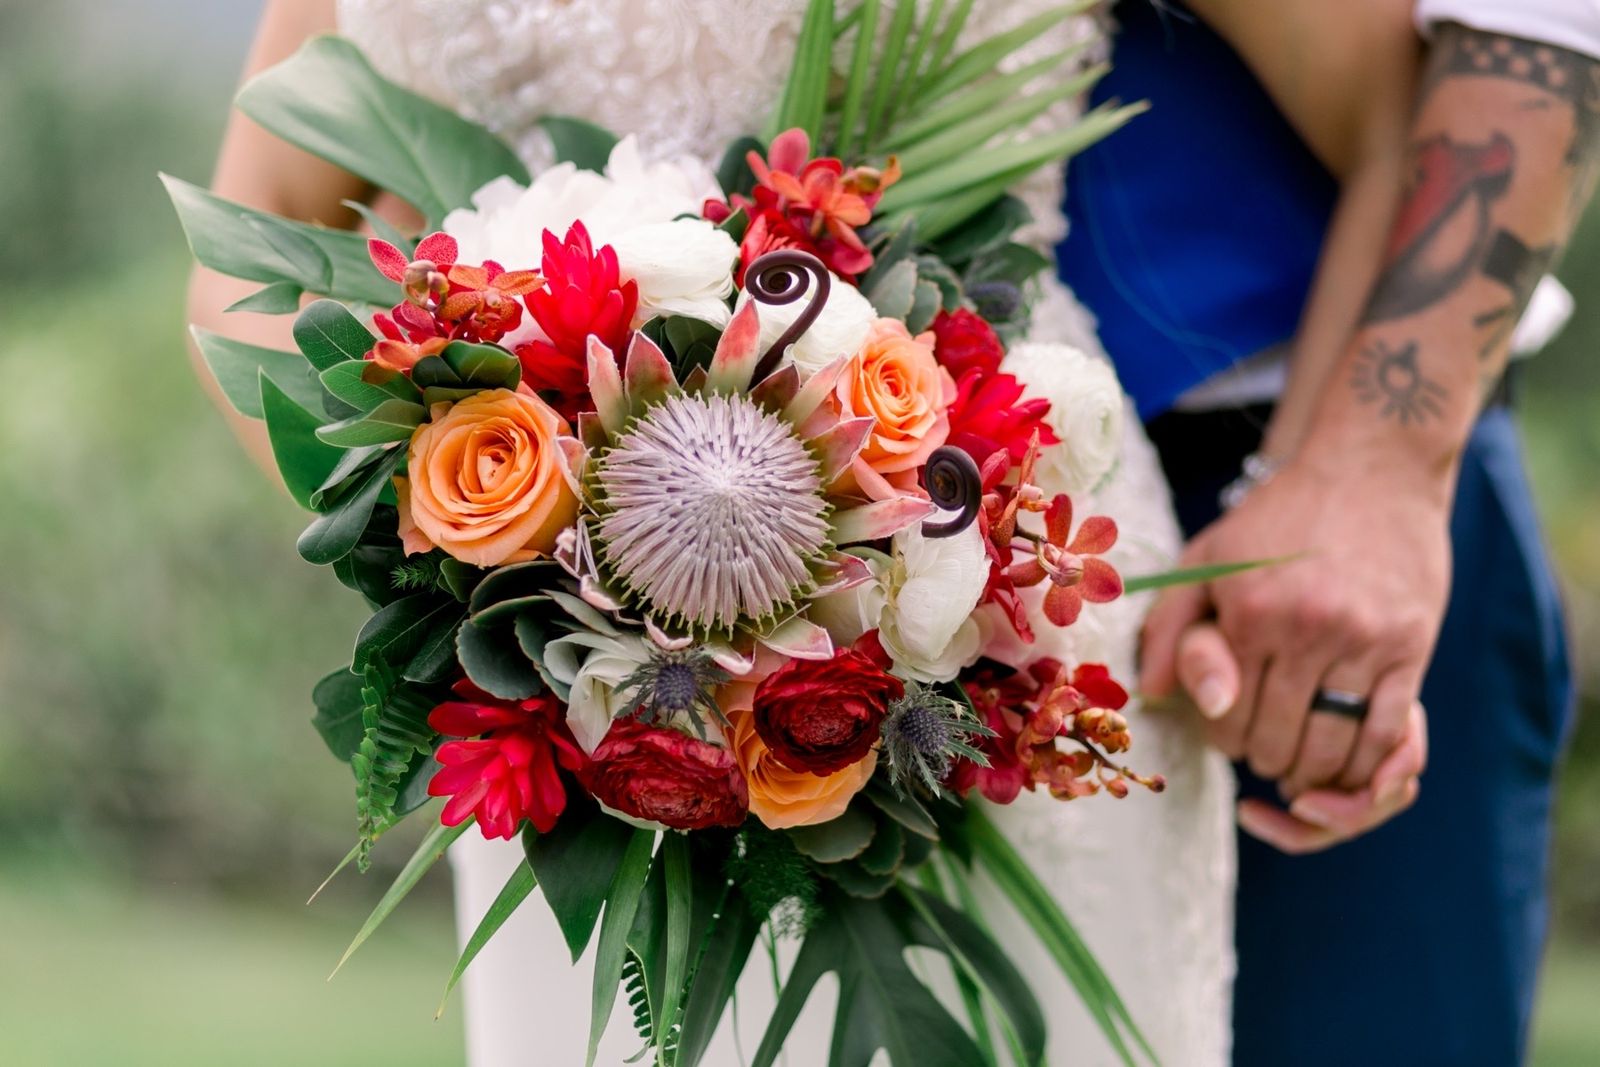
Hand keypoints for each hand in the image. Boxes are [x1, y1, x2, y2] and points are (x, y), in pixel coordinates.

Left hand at [1143, 449, 1449, 794]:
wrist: (1371, 469)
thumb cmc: (1277, 518)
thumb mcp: (1206, 559)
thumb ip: (1170, 627)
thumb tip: (1154, 696)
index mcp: (1248, 612)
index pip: (1225, 720)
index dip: (1222, 739)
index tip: (1228, 731)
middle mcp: (1305, 629)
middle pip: (1276, 741)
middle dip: (1263, 757)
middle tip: (1263, 749)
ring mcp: (1363, 641)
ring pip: (1330, 749)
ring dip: (1310, 772)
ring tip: (1299, 763)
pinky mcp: (1412, 648)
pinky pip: (1387, 734)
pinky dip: (1364, 764)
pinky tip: (1347, 761)